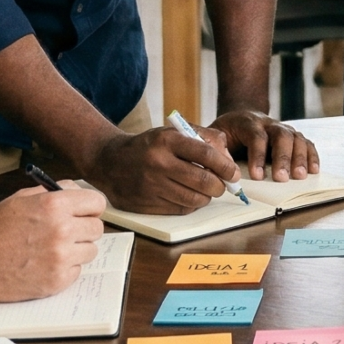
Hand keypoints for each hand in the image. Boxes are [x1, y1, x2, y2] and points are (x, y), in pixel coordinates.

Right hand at [0, 180, 109, 303]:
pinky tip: (45, 264)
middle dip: (83, 228)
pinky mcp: (58, 280)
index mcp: (54, 206)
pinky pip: (77, 271)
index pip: (97, 202)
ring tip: (52, 249)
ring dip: (76, 249)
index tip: (86, 212)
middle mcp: (62, 230)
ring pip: (90, 250)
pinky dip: (65, 268)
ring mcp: (61, 258)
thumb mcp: (20, 199)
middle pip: (97, 228)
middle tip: (66, 232)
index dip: (90, 207)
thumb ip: (52, 193)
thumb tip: (76, 190)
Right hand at [81, 125, 240, 213]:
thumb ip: (202, 139)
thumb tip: (228, 160)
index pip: (206, 154)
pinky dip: (190, 205)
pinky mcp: (145, 204)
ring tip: (205, 190)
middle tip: (222, 185)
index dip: (225, 166)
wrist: (109, 161)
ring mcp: (150, 186)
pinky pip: (179, 210)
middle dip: (219, 186)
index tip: (234, 174)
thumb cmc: (149, 146)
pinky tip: (187, 196)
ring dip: (206, 197)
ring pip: (193, 200)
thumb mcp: (171, 133)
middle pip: (203, 181)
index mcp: (166, 141)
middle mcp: (158, 163)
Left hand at [209, 108, 320, 180]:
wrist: (241, 115)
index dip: (258, 156)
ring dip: (299, 158)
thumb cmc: (228, 131)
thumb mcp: (217, 135)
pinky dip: (311, 155)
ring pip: (296, 138)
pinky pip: (306, 143)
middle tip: (282, 178)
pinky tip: (314, 170)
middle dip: (283, 157)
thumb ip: (218, 148)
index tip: (257, 176)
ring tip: (300, 176)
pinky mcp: (293, 136)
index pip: (256, 137)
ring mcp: (283, 128)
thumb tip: (220, 167)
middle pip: (281, 136)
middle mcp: (269, 123)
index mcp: (248, 123)